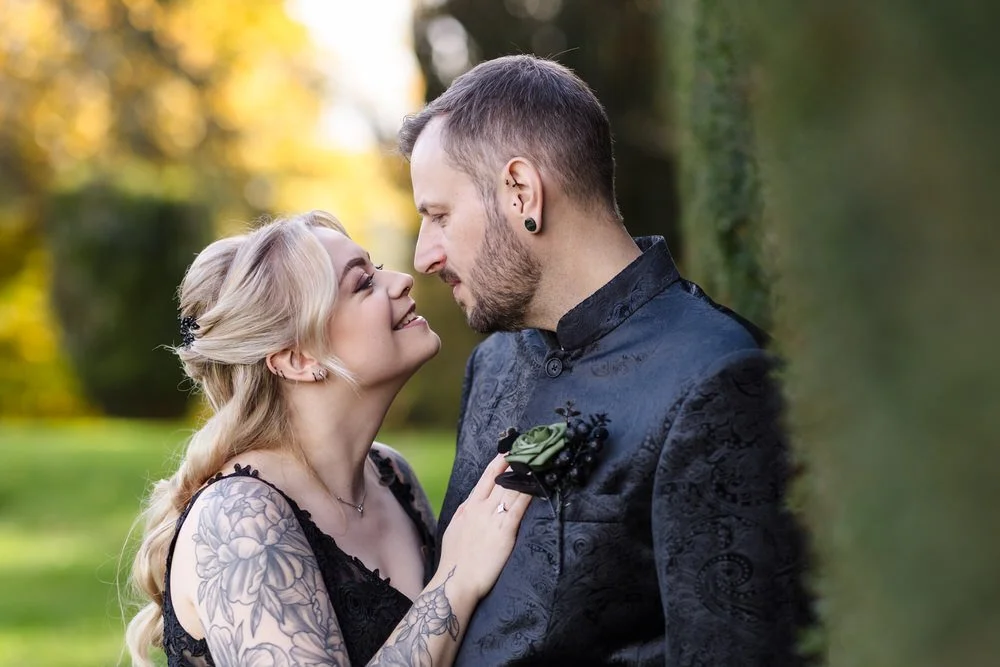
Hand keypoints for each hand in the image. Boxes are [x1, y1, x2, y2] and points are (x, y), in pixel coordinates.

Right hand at [438, 454, 530, 599]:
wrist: (455, 582)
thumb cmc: (455, 560)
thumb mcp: (454, 528)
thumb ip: (465, 512)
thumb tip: (471, 501)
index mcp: (469, 506)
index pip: (487, 477)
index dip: (500, 462)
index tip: (510, 450)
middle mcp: (481, 508)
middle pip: (502, 479)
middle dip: (517, 463)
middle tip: (530, 448)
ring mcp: (493, 518)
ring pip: (512, 490)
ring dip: (526, 475)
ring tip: (538, 461)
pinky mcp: (505, 532)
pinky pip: (519, 508)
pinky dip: (529, 494)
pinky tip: (538, 485)